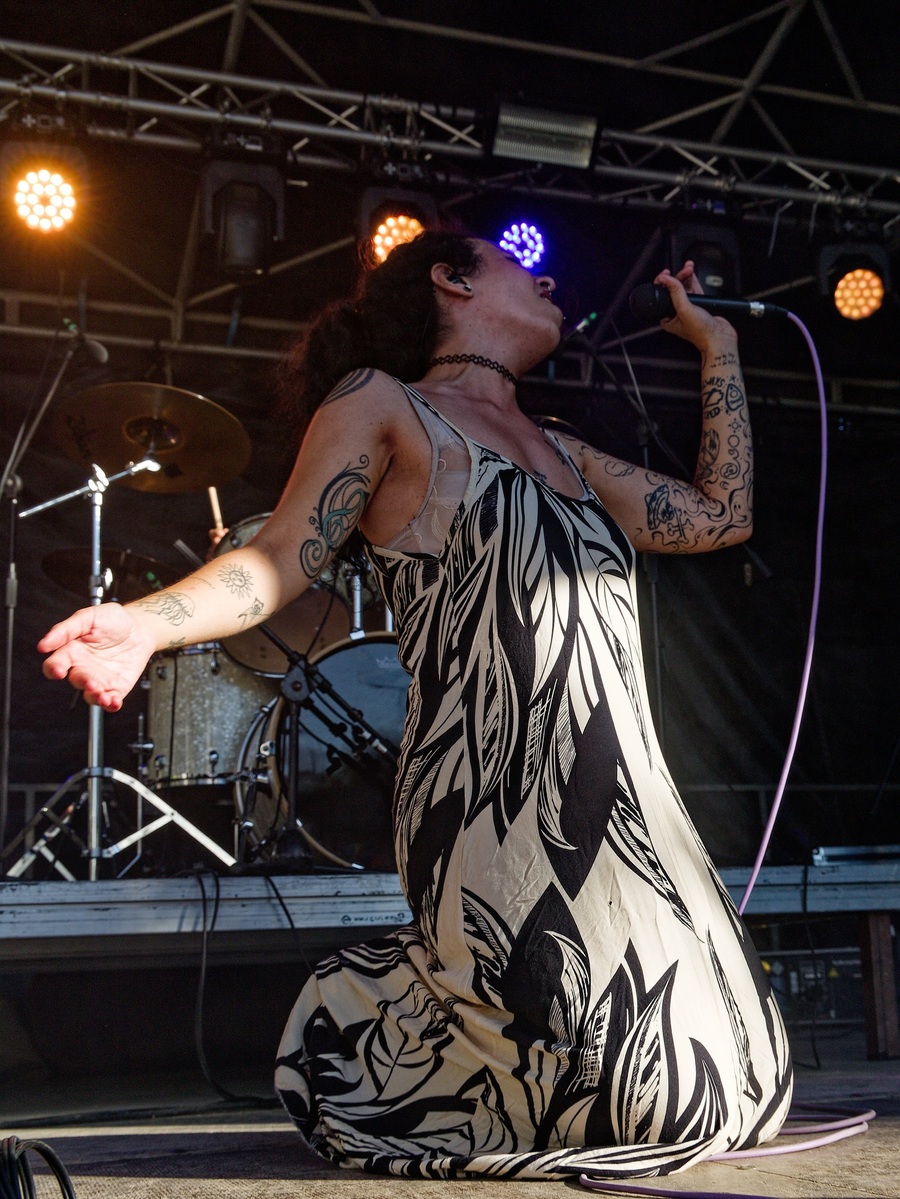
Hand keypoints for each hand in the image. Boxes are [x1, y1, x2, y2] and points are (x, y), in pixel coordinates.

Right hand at [38, 603, 158, 711]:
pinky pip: (110, 700)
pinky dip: (111, 704)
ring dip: (94, 697)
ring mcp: (99, 679)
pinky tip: (113, 702)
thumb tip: (44, 643)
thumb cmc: (113, 621)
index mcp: (72, 652)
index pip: (55, 664)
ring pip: (90, 694)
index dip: (53, 669)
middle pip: (75, 680)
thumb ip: (66, 629)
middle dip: (81, 682)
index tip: (58, 669)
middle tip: (89, 680)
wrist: (140, 628)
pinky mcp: (116, 687)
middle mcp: (83, 668)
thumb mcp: (88, 617)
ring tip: (102, 694)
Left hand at [653, 260, 736, 348]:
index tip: (666, 273)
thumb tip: (666, 279)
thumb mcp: (684, 309)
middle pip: (674, 289)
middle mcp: (676, 313)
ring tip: (689, 267)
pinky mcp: (699, 305)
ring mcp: (688, 309)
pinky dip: (693, 281)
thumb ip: (675, 292)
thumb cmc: (701, 332)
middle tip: (685, 270)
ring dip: (686, 276)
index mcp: (667, 318)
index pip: (661, 296)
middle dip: (678, 277)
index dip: (662, 283)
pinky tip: (692, 273)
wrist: (720, 337)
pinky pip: (694, 290)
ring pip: (684, 288)